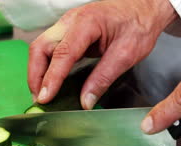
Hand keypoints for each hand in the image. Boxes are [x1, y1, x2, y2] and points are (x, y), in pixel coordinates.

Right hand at [28, 0, 177, 108]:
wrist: (143, 7)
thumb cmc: (138, 24)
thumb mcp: (127, 54)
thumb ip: (103, 78)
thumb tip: (85, 101)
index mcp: (86, 23)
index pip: (62, 53)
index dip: (51, 78)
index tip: (45, 98)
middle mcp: (70, 21)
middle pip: (40, 48)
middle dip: (36, 76)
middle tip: (40, 99)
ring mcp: (66, 25)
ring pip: (40, 48)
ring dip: (38, 72)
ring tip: (43, 94)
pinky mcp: (67, 32)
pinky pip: (49, 49)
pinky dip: (45, 67)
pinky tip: (50, 81)